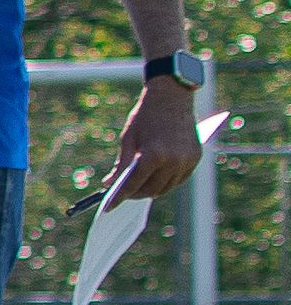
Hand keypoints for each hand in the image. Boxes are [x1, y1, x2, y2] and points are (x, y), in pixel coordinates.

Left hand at [95, 81, 200, 203]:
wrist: (171, 97)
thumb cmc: (145, 116)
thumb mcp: (127, 140)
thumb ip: (120, 164)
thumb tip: (110, 183)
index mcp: (153, 155)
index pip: (133, 185)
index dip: (119, 197)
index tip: (109, 206)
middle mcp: (173, 161)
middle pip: (151, 190)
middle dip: (135, 194)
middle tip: (124, 193)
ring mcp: (187, 160)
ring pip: (167, 187)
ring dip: (151, 190)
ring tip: (139, 186)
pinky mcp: (196, 158)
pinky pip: (179, 179)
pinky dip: (166, 182)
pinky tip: (155, 177)